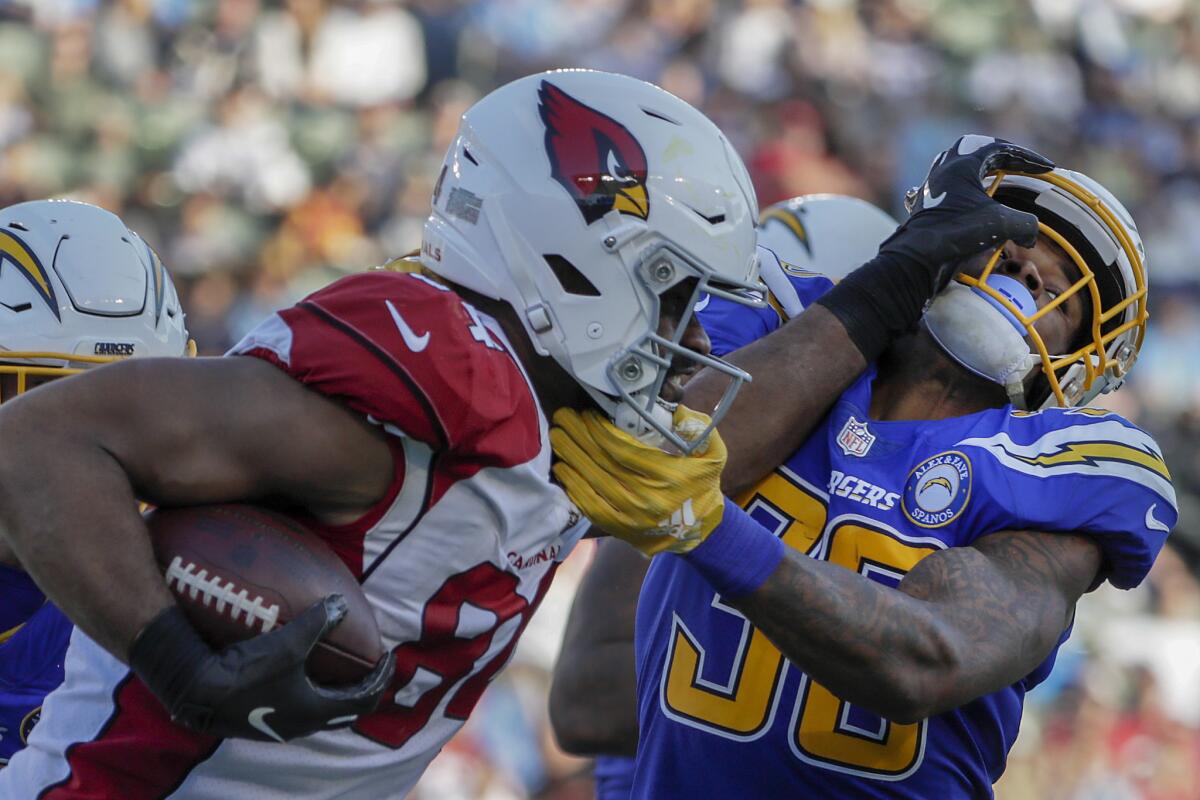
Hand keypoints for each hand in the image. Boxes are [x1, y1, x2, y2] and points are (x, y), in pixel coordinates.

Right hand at [130, 596, 394, 741]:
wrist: (197, 693)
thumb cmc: (246, 671)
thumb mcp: (288, 643)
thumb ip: (317, 622)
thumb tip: (341, 603)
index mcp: (317, 711)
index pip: (364, 698)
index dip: (380, 677)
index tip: (387, 658)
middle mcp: (303, 725)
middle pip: (346, 710)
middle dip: (362, 687)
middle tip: (369, 665)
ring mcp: (282, 726)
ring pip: (322, 712)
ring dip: (336, 692)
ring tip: (339, 669)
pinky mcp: (263, 721)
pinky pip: (300, 708)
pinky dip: (312, 692)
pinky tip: (300, 672)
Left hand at [551, 405, 725, 555]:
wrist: (699, 531)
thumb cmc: (701, 485)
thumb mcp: (713, 454)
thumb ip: (698, 430)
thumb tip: (676, 410)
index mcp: (670, 477)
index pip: (625, 450)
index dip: (601, 431)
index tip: (587, 415)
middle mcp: (648, 499)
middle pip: (603, 463)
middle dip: (579, 438)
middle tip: (562, 418)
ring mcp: (632, 517)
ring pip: (592, 483)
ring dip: (571, 458)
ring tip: (558, 437)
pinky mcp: (621, 529)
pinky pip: (590, 507)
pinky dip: (574, 488)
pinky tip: (563, 470)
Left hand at [881, 134, 1054, 290]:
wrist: (917, 256)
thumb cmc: (957, 233)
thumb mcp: (1002, 224)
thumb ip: (1026, 224)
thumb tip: (1032, 234)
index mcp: (962, 164)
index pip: (999, 149)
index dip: (1026, 157)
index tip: (1045, 168)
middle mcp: (943, 170)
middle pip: (973, 149)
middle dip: (998, 154)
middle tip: (1016, 164)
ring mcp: (931, 186)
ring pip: (954, 166)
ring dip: (976, 169)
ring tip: (994, 178)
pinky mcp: (924, 205)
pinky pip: (943, 188)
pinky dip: (960, 190)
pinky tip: (968, 200)